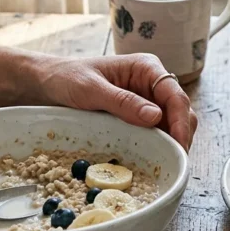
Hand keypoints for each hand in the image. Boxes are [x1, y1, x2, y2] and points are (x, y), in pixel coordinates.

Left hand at [32, 54, 196, 150]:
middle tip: (174, 161)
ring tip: (166, 163)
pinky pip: (157, 131)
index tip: (178, 144)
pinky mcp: (138, 115)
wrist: (48, 83)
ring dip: (172, 142)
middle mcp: (152, 83)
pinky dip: (159, 145)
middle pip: (181, 111)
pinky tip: (154, 157)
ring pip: (173, 123)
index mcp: (146, 67)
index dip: (181, 121)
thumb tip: (156, 116)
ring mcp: (147, 100)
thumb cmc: (67, 78)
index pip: (175, 95)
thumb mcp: (91, 90)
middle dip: (181, 135)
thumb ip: (123, 102)